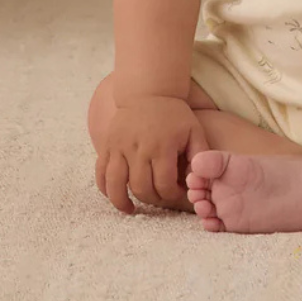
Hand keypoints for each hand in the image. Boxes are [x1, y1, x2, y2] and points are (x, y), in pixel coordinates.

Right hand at [95, 95, 209, 214]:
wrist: (148, 91)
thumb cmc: (174, 114)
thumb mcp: (194, 131)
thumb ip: (200, 156)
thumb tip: (200, 181)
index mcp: (162, 146)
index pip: (164, 185)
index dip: (172, 196)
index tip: (176, 194)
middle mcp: (138, 148)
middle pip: (141, 188)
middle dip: (152, 200)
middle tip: (159, 199)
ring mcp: (119, 147)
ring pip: (116, 185)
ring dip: (122, 202)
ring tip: (130, 210)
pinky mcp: (106, 145)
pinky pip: (100, 173)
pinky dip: (105, 189)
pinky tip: (115, 196)